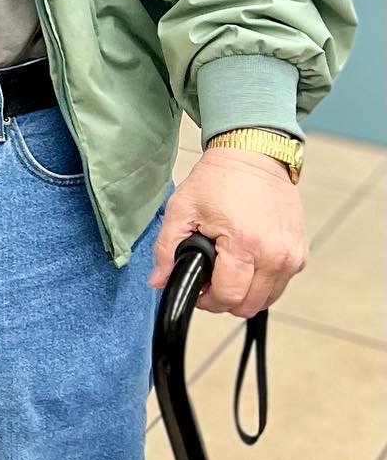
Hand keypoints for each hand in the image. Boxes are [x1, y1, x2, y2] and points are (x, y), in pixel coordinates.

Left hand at [149, 148, 307, 316]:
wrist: (253, 155)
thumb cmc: (218, 179)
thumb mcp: (181, 209)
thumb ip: (166, 249)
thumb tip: (159, 281)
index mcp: (245, 244)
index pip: (228, 296)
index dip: (207, 299)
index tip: (198, 288)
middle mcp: (276, 254)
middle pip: (249, 304)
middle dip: (225, 299)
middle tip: (210, 279)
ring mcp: (292, 254)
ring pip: (267, 299)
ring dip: (246, 292)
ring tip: (227, 270)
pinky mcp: (301, 251)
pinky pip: (280, 283)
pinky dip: (263, 281)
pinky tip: (246, 262)